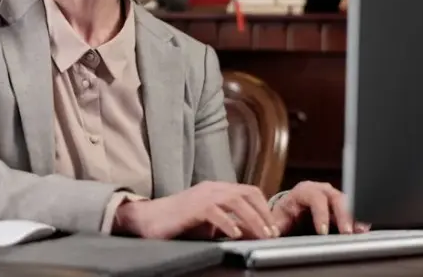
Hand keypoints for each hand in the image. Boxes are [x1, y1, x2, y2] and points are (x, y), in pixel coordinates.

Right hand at [114, 181, 279, 239]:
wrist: (148, 219)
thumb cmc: (178, 222)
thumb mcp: (210, 222)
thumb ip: (230, 223)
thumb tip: (254, 233)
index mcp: (217, 189)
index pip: (249, 191)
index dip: (265, 208)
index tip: (274, 227)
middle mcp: (211, 188)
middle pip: (247, 193)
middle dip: (264, 214)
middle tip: (273, 233)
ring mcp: (202, 196)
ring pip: (235, 200)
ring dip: (253, 218)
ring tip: (262, 235)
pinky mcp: (192, 207)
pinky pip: (215, 211)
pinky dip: (228, 223)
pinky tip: (235, 234)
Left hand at [271, 181, 370, 235]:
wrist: (294, 209)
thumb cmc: (287, 213)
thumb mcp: (279, 217)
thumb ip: (276, 225)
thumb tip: (271, 235)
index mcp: (304, 191)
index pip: (314, 198)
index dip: (320, 214)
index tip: (322, 231)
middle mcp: (322, 191)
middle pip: (336, 198)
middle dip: (342, 215)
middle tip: (347, 232)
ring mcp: (335, 197)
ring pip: (349, 203)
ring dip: (355, 217)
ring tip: (360, 232)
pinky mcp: (345, 206)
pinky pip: (356, 209)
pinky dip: (360, 219)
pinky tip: (364, 229)